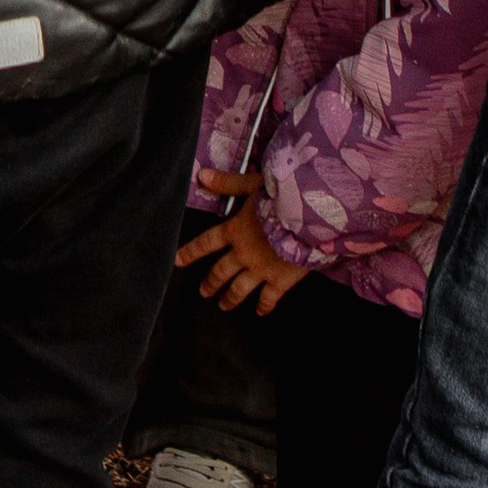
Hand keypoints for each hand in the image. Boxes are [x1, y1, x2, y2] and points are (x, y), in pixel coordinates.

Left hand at [177, 170, 312, 314]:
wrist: (310, 217)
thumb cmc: (282, 196)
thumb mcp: (253, 185)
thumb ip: (228, 183)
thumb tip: (202, 175)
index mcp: (235, 231)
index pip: (207, 243)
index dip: (191, 252)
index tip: (177, 261)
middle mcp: (244, 254)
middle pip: (221, 271)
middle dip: (211, 282)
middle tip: (203, 292)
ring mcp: (261, 270)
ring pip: (240, 288)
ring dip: (230, 298)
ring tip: (223, 305)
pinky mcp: (280, 280)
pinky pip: (269, 298)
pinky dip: (264, 306)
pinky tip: (260, 312)